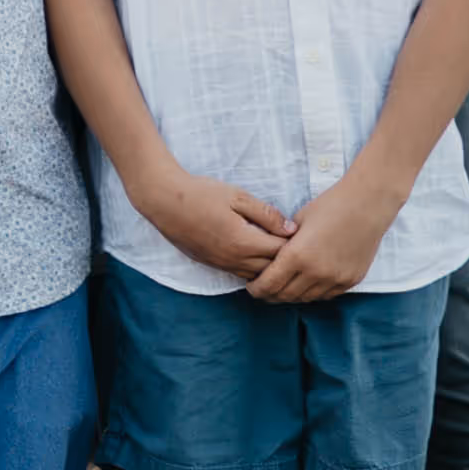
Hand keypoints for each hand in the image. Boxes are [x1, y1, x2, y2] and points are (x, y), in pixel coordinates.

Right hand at [127, 175, 284, 281]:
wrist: (165, 202)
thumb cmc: (202, 194)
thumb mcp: (238, 196)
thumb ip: (266, 214)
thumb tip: (291, 229)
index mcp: (243, 241)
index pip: (280, 252)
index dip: (295, 244)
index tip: (303, 232)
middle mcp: (234, 259)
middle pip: (271, 269)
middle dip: (286, 258)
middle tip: (296, 243)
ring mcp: (222, 264)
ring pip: (256, 276)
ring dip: (269, 266)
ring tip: (280, 251)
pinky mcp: (213, 264)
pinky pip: (241, 274)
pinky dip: (253, 268)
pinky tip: (258, 254)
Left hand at [250, 200, 380, 301]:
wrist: (368, 205)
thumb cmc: (331, 205)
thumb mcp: (298, 220)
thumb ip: (283, 243)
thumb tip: (271, 257)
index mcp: (298, 255)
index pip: (268, 284)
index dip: (256, 289)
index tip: (252, 287)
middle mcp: (315, 273)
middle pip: (284, 295)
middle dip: (271, 294)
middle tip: (265, 289)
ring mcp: (335, 279)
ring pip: (305, 298)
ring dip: (292, 294)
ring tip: (285, 287)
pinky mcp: (350, 281)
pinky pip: (325, 295)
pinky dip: (313, 292)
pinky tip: (308, 283)